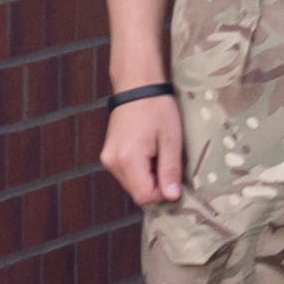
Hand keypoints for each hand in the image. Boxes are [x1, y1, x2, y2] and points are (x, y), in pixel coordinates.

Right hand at [102, 92, 183, 208]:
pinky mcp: (108, 155)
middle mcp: (112, 163)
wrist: (136, 87)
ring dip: (149, 176)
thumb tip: (172, 196)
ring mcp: (108, 159)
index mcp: (128, 160)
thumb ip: (170, 170)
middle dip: (156, 184)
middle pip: (137, 192)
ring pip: (132, 183)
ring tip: (159, 152)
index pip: (144, 196)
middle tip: (168, 159)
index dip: (163, 192)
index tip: (175, 177)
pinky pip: (127, 173)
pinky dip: (141, 169)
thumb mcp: (171, 139)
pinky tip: (150, 151)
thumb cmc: (157, 109)